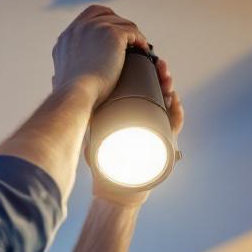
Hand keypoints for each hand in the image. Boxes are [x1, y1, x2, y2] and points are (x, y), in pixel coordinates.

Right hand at [51, 5, 148, 106]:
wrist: (76, 95)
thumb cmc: (70, 97)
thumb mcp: (58, 79)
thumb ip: (59, 74)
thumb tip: (55, 80)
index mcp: (66, 38)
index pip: (87, 18)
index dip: (102, 22)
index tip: (112, 35)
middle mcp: (79, 28)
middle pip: (105, 13)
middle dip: (118, 23)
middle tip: (129, 40)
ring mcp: (95, 28)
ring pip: (121, 22)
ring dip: (131, 33)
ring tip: (139, 47)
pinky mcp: (112, 34)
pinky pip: (132, 31)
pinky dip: (140, 40)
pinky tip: (144, 50)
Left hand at [87, 55, 185, 206]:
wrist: (115, 190)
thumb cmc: (103, 167)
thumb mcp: (94, 141)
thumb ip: (87, 128)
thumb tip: (74, 110)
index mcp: (130, 114)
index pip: (141, 88)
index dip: (144, 74)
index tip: (143, 61)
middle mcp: (145, 119)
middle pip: (157, 92)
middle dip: (161, 76)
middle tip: (160, 65)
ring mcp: (156, 129)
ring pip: (168, 105)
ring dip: (170, 89)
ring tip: (167, 79)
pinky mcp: (165, 142)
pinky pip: (174, 125)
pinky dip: (176, 112)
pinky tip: (174, 101)